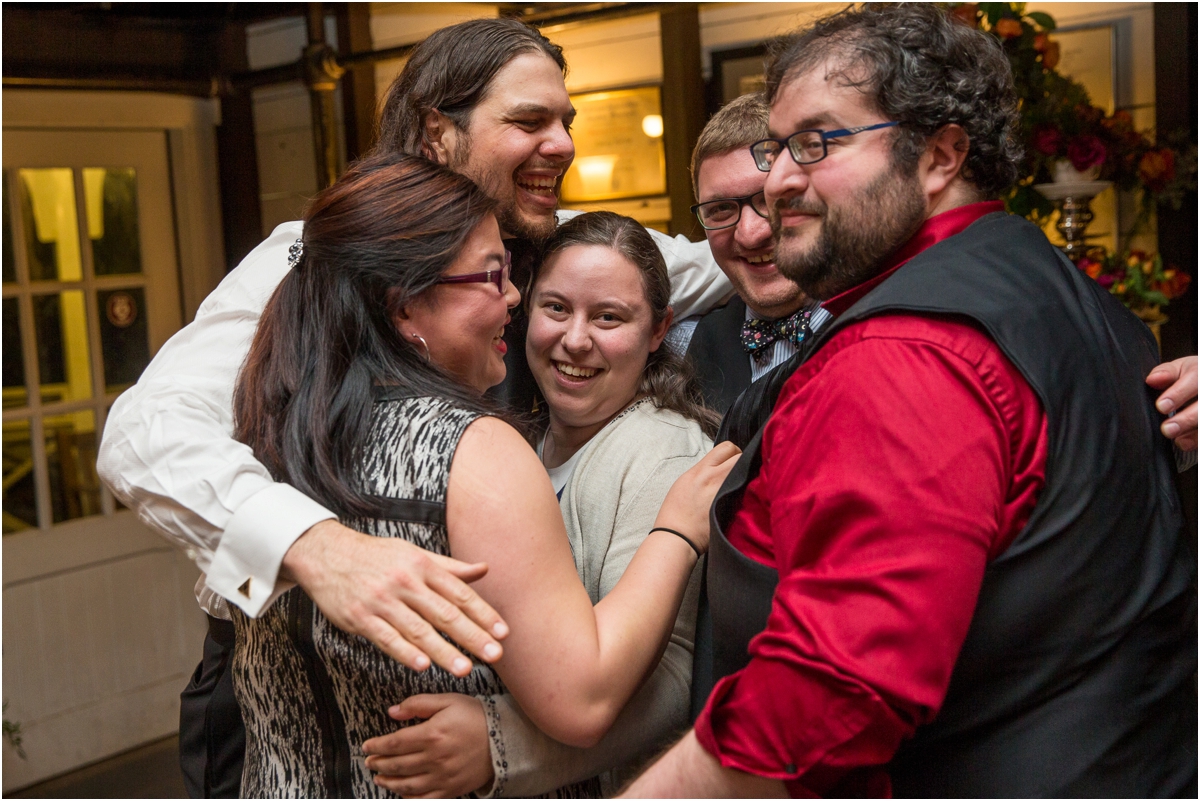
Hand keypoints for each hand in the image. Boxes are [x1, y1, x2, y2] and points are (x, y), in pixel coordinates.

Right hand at [281, 519, 508, 675]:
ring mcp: (382, 600)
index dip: (483, 613)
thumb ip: (450, 568)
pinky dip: (404, 652)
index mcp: (422, 566)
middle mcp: (405, 582)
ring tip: (465, 669)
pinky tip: (422, 665)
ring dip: (443, 651)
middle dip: (472, 636)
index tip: (503, 632)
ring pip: (418, 629)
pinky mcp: (360, 617)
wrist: (327, 554)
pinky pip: (386, 637)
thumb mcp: (414, 555)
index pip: (459, 593)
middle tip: (495, 655)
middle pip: (444, 613)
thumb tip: (484, 569)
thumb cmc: (376, 556)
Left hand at [363, 694, 492, 798]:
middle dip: (378, 763)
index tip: (367, 746)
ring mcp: (442, 777)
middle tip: (369, 761)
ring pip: (406, 784)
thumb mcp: (448, 701)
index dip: (376, 746)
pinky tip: (400, 792)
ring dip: (388, 782)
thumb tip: (392, 712)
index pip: (394, 743)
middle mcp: (435, 758)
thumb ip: (418, 704)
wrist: (505, 738)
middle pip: (397, 764)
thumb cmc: (476, 717)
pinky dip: (408, 797)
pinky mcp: (451, 789)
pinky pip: (424, 799)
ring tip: (379, 777)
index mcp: (432, 734)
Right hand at [653, 441, 741, 553]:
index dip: (732, 452)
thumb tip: (720, 466)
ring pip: (748, 473)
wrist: (678, 536)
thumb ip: (704, 471)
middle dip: (743, 461)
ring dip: (748, 476)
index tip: (731, 460)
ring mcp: (726, 492)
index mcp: (701, 470)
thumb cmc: (677, 512)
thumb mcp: (686, 481)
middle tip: (740, 471)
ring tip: (741, 484)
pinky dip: (748, 491)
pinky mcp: (734, 507)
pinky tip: (742, 497)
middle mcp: (715, 478)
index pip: (727, 447)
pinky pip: (748, 492)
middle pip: (741, 456)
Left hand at [1146, 356, 1196, 451]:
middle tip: (1167, 429)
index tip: (1161, 406)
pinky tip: (1183, 442)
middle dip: (1187, 419)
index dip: (1178, 394)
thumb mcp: (1181, 369)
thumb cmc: (1193, 376)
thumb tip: (1152, 379)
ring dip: (1193, 433)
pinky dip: (1195, 440)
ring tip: (1177, 439)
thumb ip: (1167, 373)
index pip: (1195, 380)